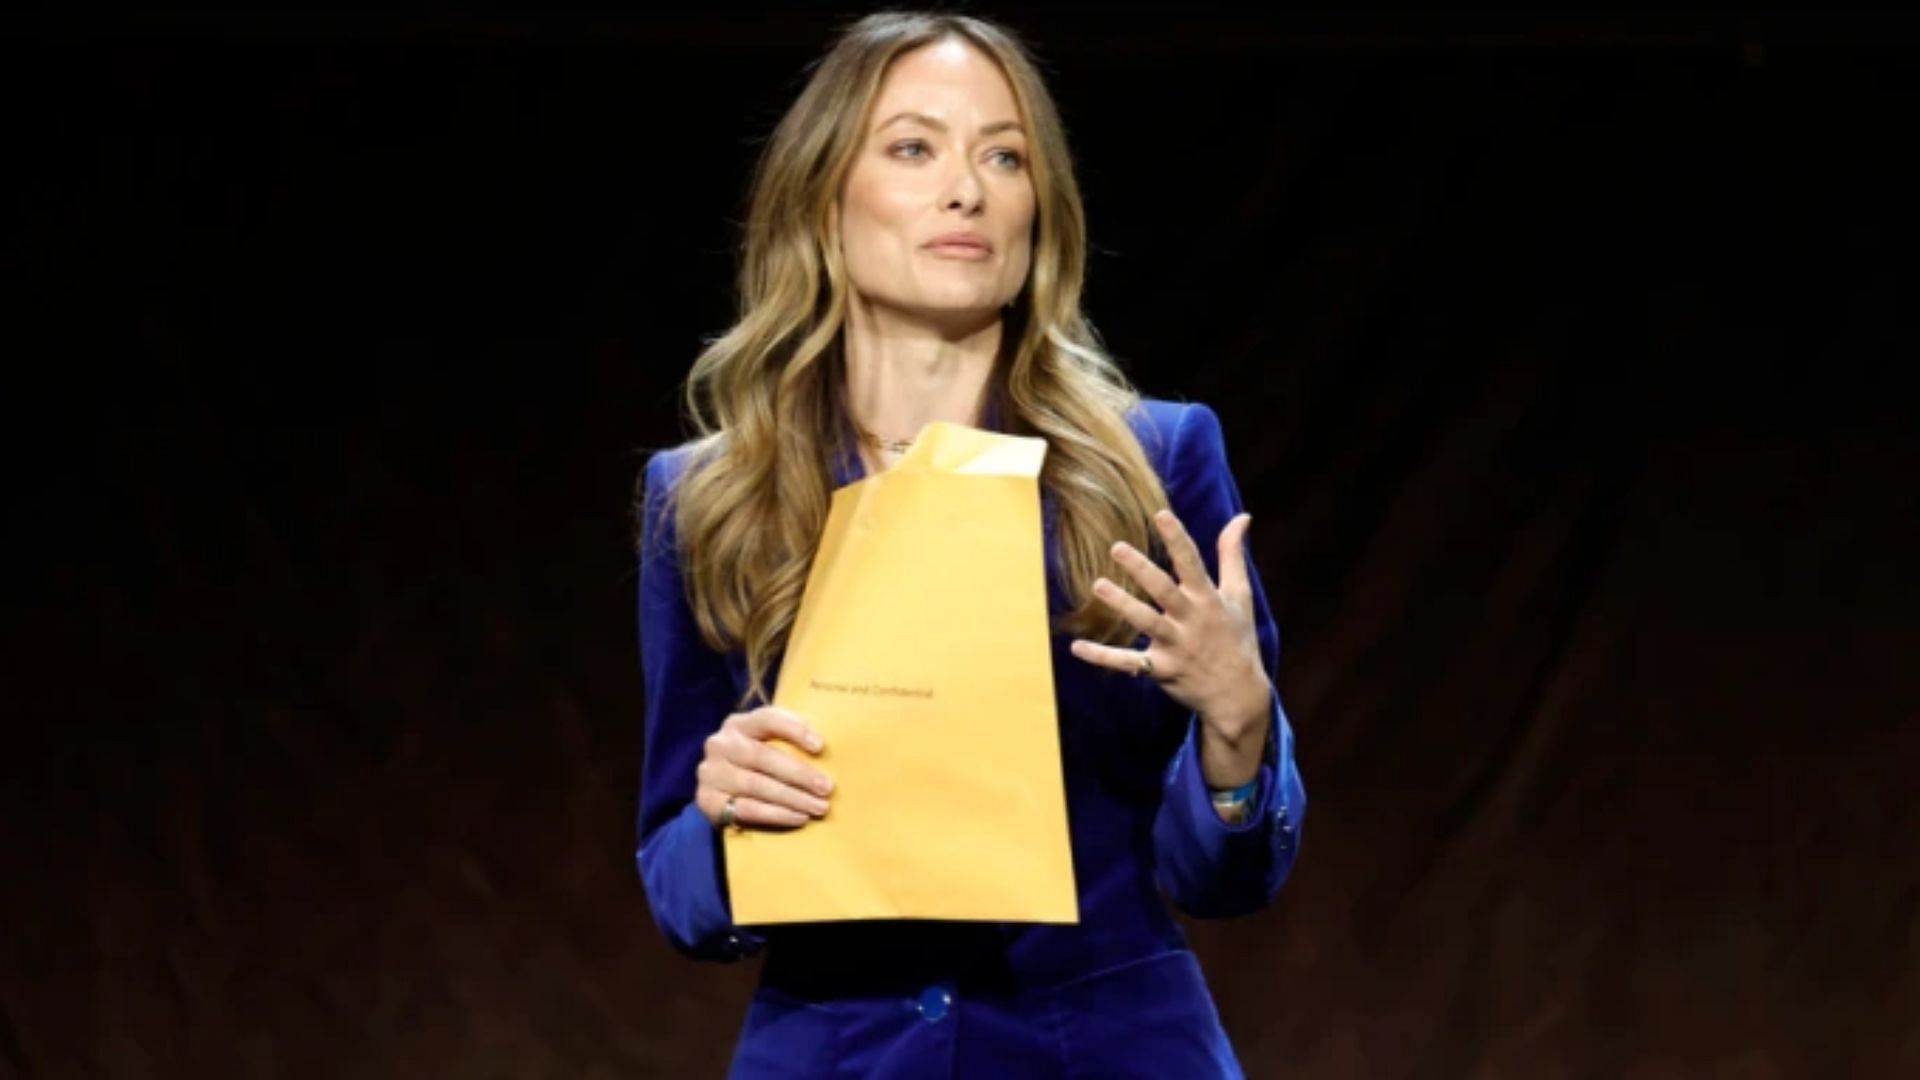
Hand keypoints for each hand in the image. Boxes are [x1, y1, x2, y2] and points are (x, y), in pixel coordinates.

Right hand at [695, 705, 834, 829]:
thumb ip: (790, 741)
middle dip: (799, 773)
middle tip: (827, 788)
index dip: (794, 730)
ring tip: (819, 807)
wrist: (723, 794)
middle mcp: (720, 744)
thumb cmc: (759, 765)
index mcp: (738, 724)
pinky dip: (776, 814)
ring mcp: (711, 773)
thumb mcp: (769, 745)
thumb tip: (829, 749)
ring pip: (756, 785)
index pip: (767, 719)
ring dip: (792, 798)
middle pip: (763, 756)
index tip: (820, 746)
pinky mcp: (707, 800)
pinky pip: (746, 809)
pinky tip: (798, 817)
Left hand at [1069, 509, 1271, 740]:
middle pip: (1164, 591)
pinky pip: (1129, 663)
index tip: (1161, 515)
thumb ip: (1233, 555)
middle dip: (1142, 569)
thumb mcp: (1240, 596)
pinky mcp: (1162, 670)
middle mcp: (1192, 621)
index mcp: (1209, 600)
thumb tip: (1242, 516)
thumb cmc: (1237, 638)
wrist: (1238, 695)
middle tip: (1116, 547)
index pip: (1192, 564)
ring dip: (1122, 604)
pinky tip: (1077, 647)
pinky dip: (1103, 657)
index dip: (1177, 539)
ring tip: (1097, 585)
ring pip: (1146, 623)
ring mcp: (1176, 646)